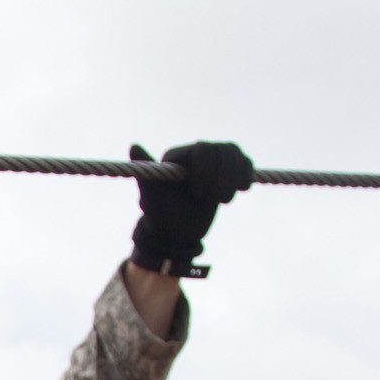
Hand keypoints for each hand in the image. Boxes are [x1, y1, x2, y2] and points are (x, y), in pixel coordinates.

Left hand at [128, 140, 253, 275]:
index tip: (197, 193)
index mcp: (180, 156)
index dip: (206, 169)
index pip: (203, 148)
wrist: (177, 233)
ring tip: (223, 200)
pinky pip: (245, 162)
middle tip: (214, 200)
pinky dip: (246, 174)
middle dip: (222, 176)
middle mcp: (198, 155)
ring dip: (234, 177)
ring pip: (235, 154)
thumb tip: (133, 146)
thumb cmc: (160, 214)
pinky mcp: (228, 172)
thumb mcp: (151, 195)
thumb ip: (146, 171)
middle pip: (223, 150)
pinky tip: (242, 188)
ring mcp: (214, 163)